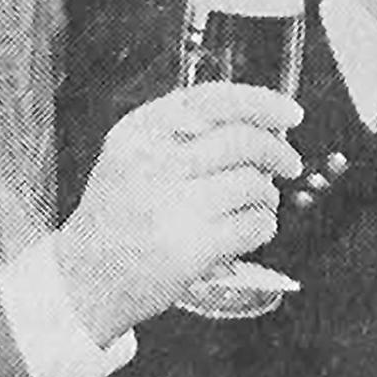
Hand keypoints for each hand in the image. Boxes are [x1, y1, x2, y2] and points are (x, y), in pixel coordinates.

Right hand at [55, 83, 303, 343]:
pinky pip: (253, 226)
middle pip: (241, 140)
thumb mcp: (128, 154)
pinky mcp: (190, 248)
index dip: (260, 102)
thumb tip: (257, 118)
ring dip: (268, 194)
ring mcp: (171, 206)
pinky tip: (250, 229)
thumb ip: (178, 129)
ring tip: (259, 203)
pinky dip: (263, 226)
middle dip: (278, 151)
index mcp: (137, 132)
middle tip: (288, 163)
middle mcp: (152, 163)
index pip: (211, 100)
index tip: (290, 113)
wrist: (86, 275)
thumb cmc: (117, 213)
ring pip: (253, 184)